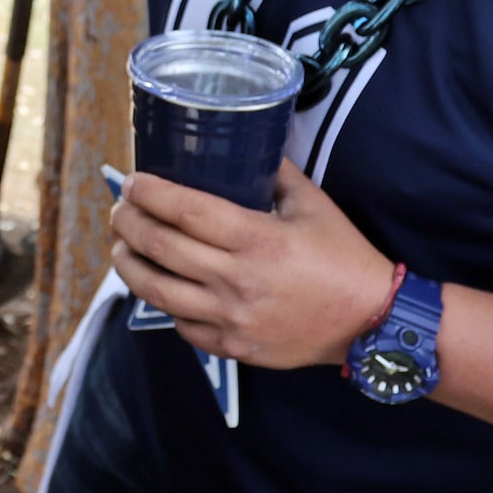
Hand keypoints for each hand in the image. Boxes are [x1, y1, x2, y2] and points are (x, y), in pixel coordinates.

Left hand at [108, 161, 397, 370]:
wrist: (372, 322)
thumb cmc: (344, 257)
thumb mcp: (313, 204)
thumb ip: (276, 173)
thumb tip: (245, 144)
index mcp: (256, 239)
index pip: (185, 210)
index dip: (150, 193)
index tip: (133, 182)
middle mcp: (236, 280)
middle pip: (161, 247)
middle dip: (129, 223)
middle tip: (120, 209)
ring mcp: (231, 319)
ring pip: (157, 292)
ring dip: (129, 265)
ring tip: (122, 247)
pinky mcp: (233, 348)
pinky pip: (182, 326)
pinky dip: (165, 304)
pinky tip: (160, 287)